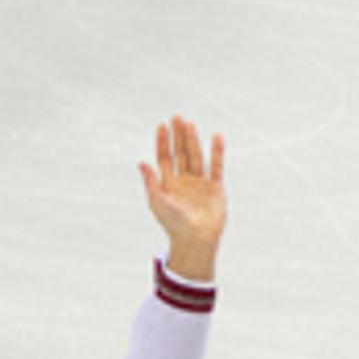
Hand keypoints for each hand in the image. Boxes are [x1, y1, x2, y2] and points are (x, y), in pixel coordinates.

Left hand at [139, 116, 225, 281]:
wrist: (195, 241)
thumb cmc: (173, 224)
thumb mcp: (157, 202)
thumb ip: (150, 181)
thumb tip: (141, 162)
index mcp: (169, 183)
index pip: (165, 157)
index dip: (163, 142)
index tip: (162, 125)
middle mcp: (184, 180)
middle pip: (181, 153)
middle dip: (178, 136)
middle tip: (176, 117)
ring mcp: (200, 183)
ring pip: (197, 157)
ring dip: (194, 141)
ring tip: (190, 124)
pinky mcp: (215, 188)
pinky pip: (216, 167)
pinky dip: (217, 153)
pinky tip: (216, 137)